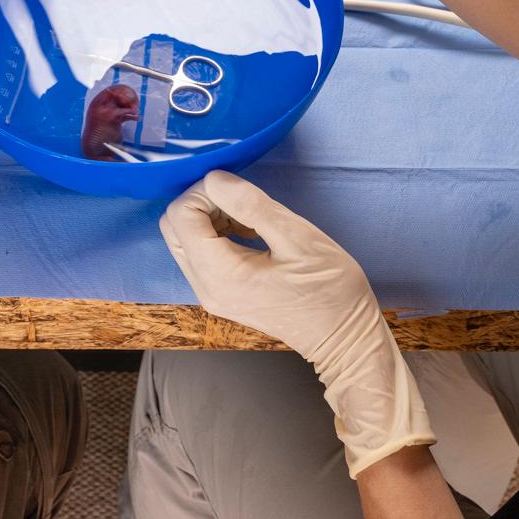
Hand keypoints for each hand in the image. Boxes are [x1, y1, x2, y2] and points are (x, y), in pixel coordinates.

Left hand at [162, 171, 433, 475]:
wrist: (345, 339)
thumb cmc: (330, 290)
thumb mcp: (297, 237)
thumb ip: (251, 205)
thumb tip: (215, 178)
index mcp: (221, 275)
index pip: (181, 216)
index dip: (204, 192)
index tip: (239, 190)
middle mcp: (206, 288)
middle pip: (174, 228)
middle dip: (202, 202)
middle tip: (242, 200)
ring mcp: (211, 295)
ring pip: (185, 240)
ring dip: (210, 217)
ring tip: (252, 217)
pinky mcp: (222, 295)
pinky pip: (201, 254)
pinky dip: (217, 233)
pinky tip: (250, 231)